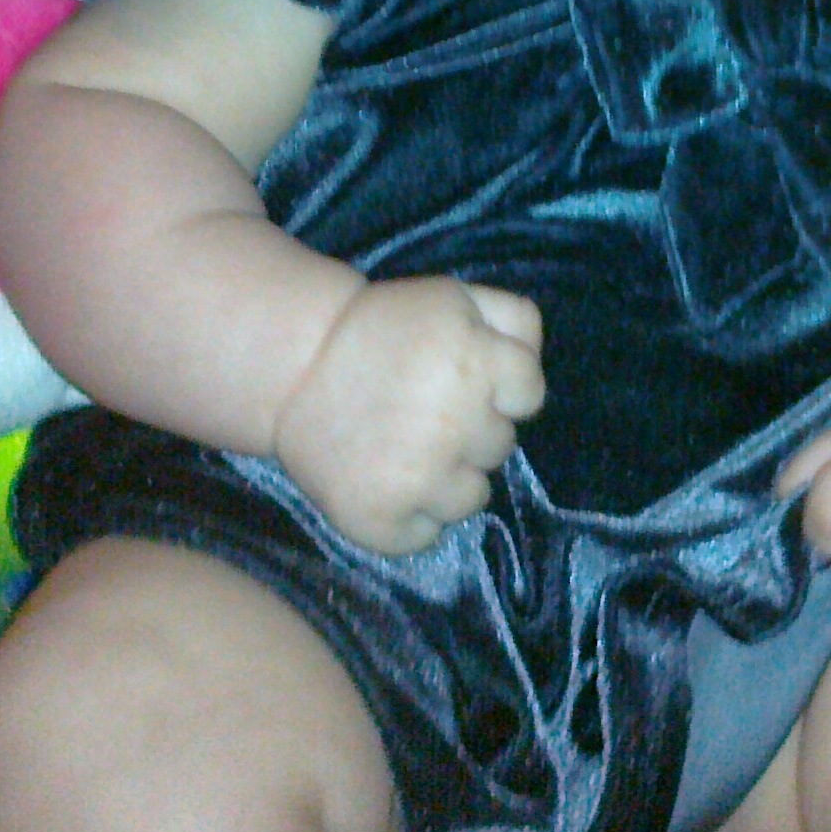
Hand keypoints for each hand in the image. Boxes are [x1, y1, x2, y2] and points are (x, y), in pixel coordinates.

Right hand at [272, 277, 543, 554]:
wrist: (292, 365)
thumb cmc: (384, 328)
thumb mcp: (454, 297)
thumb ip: (514, 319)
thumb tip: (538, 366)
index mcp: (476, 363)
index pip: (530, 395)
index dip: (502, 386)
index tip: (466, 378)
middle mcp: (454, 424)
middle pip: (501, 446)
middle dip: (473, 428)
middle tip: (425, 408)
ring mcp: (418, 478)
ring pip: (473, 498)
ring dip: (450, 477)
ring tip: (407, 447)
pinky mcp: (381, 519)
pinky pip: (428, 534)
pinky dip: (413, 516)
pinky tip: (387, 479)